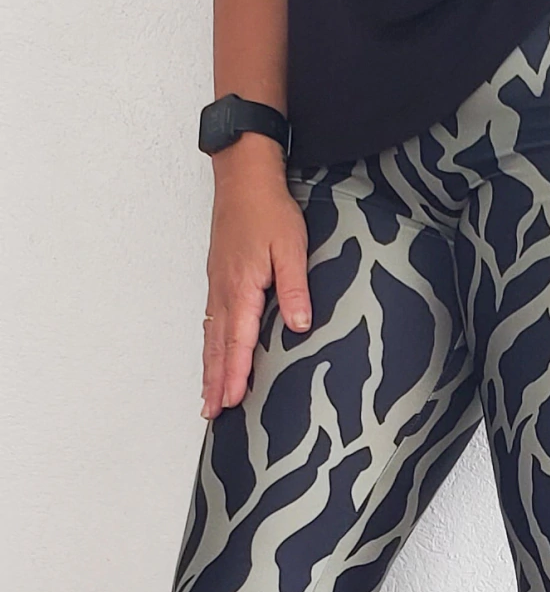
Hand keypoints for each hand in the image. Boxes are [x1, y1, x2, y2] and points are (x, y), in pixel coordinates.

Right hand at [202, 137, 309, 420]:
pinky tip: (211, 356)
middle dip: (215, 382)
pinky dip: (208, 346)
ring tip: (207, 398)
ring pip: (210, 337)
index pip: (239, 341)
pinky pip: (210, 322)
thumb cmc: (269, 210)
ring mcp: (217, 285)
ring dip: (209, 369)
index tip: (233, 401)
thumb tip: (300, 325)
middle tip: (211, 414)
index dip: (236, 373)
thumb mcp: (291, 246)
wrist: (243, 177)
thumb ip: (295, 287)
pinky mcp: (218, 279)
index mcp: (242, 287)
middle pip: (217, 347)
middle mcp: (224, 291)